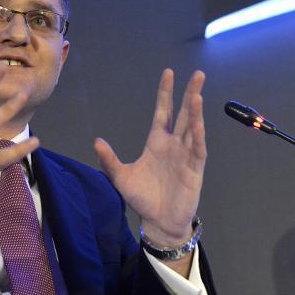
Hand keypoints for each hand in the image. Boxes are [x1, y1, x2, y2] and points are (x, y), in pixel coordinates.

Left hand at [94, 69, 206, 247]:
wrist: (158, 221)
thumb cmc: (143, 198)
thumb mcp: (121, 177)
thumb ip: (109, 159)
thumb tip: (96, 141)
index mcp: (157, 142)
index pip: (163, 111)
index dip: (165, 93)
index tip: (168, 73)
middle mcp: (173, 144)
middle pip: (183, 113)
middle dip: (189, 93)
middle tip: (198, 73)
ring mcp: (185, 155)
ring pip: (193, 127)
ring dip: (196, 110)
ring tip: (198, 92)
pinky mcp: (194, 169)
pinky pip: (197, 148)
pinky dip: (198, 134)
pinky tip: (198, 121)